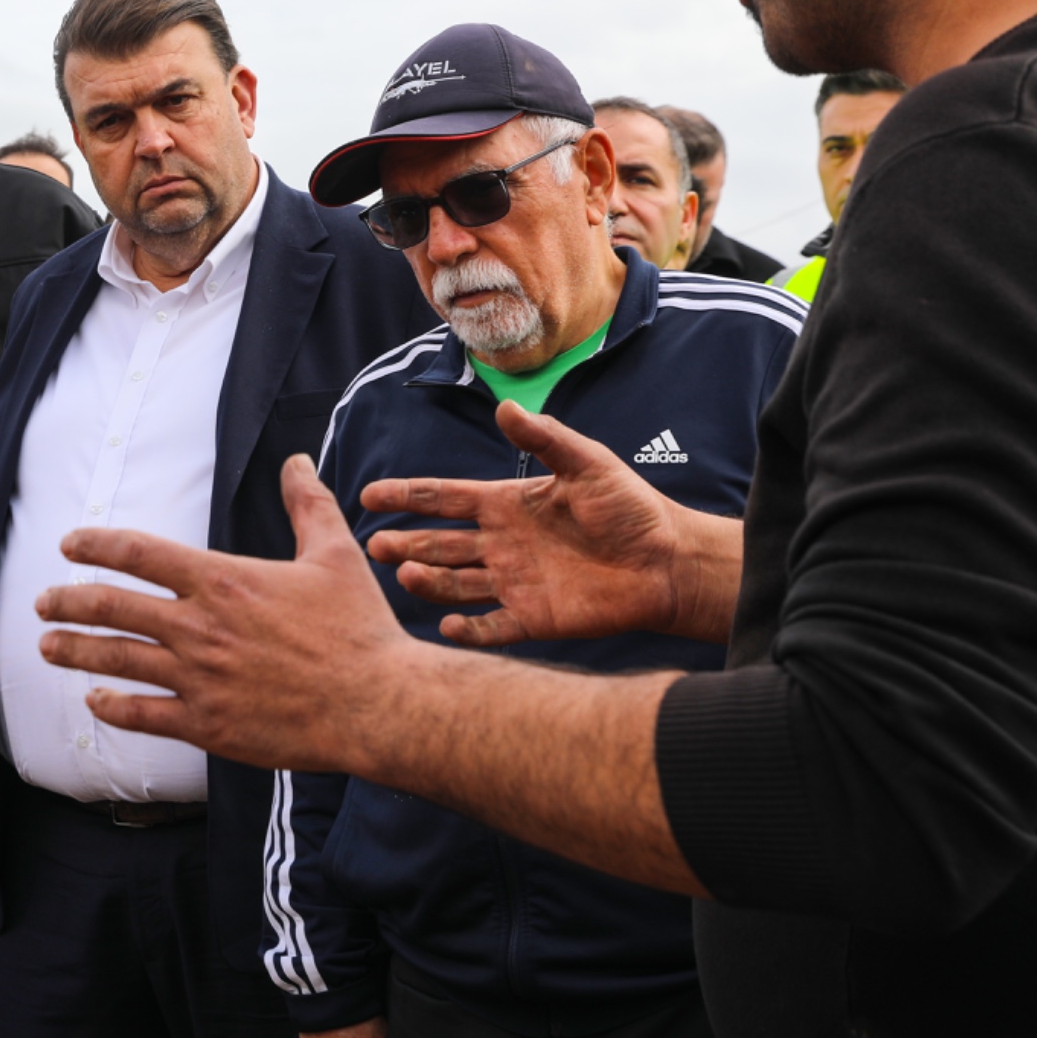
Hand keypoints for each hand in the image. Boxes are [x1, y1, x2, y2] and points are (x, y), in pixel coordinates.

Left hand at [36, 455, 416, 774]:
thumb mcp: (334, 554)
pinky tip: (95, 702)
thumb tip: (297, 463)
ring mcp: (198, 679)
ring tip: (47, 645)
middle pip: (111, 607)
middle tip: (43, 601)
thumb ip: (307, 505)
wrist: (377, 704)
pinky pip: (142, 715)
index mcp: (222, 581)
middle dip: (67, 601)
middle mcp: (199, 627)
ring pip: (115, 661)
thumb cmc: (359, 629)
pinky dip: (111, 708)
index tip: (70, 544)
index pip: (140, 552)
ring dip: (74, 651)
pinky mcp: (207, 725)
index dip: (96, 544)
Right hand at [361, 402, 738, 646]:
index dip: (407, 495)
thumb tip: (505, 406)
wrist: (667, 561)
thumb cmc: (630, 507)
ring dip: (428, 581)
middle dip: (405, 542)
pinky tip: (447, 627)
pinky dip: (467, 631)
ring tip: (406, 573)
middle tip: (376, 545)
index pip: (444, 499)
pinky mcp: (532, 618)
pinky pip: (490, 628)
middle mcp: (500, 544)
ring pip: (454, 584)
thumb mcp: (587, 462)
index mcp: (505, 504)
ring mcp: (512, 582)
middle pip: (438, 543)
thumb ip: (546, 437)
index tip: (370, 495)